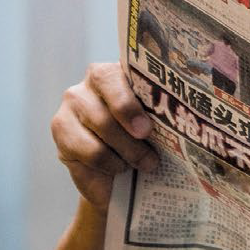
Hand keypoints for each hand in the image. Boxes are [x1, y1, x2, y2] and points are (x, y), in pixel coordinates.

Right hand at [51, 62, 158, 212]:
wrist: (122, 176)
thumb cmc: (149, 142)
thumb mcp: (161, 127)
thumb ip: (165, 116)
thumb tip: (188, 122)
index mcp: (122, 73)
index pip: (117, 76)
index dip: (129, 105)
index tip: (146, 130)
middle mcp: (92, 82)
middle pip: (111, 105)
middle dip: (133, 138)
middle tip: (151, 159)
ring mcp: (73, 104)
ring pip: (101, 128)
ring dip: (126, 153)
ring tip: (140, 164)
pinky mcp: (61, 130)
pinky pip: (87, 150)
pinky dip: (109, 164)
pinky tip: (119, 168)